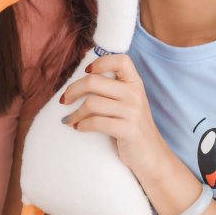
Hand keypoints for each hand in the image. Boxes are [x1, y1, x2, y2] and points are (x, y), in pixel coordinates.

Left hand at [59, 53, 172, 182]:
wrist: (151, 154)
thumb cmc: (132, 125)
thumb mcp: (128, 102)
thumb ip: (113, 89)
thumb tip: (79, 80)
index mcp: (135, 83)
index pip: (120, 60)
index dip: (100, 62)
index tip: (87, 72)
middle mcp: (135, 94)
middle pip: (93, 81)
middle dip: (73, 90)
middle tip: (64, 100)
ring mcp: (133, 112)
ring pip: (91, 103)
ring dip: (75, 113)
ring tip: (70, 120)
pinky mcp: (128, 130)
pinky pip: (96, 123)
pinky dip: (82, 125)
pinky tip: (79, 128)